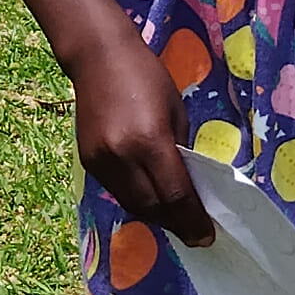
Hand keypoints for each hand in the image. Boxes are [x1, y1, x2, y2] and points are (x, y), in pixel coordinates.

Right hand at [65, 36, 217, 246]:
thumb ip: (180, 150)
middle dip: (176, 225)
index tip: (206, 237)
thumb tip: (186, 183)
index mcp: (150, 141)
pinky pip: (117, 192)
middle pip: (153, 208)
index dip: (192, 220)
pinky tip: (151, 200)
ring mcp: (101, 162)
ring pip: (132, 205)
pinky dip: (137, 201)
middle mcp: (122, 157)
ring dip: (157, 218)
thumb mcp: (176, 111)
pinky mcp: (87, 162)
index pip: (175, 195)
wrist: (97, 57)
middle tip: (195, 234)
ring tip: (176, 221)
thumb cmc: (146, 76)